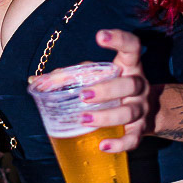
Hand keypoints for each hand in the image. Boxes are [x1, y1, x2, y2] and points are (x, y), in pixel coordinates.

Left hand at [29, 29, 149, 153]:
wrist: (148, 112)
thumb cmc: (114, 89)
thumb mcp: (98, 77)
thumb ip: (71, 77)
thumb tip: (34, 81)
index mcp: (128, 66)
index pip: (131, 46)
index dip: (119, 39)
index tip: (100, 36)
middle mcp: (139, 85)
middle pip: (130, 84)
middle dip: (107, 90)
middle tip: (83, 95)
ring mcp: (141, 108)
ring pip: (129, 112)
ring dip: (107, 116)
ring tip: (84, 119)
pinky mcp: (140, 130)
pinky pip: (133, 138)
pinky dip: (119, 143)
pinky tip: (103, 146)